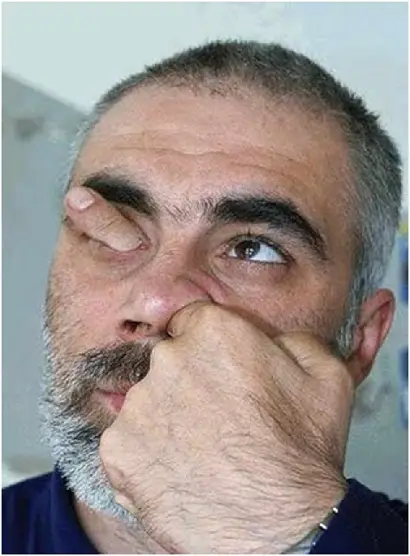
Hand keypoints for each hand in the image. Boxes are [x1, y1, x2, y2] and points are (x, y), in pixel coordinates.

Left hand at [100, 302, 353, 552]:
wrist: (283, 529)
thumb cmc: (304, 451)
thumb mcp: (325, 374)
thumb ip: (292, 338)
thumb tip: (270, 338)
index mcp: (212, 331)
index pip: (192, 322)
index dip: (210, 350)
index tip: (221, 374)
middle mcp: (167, 360)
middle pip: (170, 361)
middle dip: (189, 381)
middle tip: (218, 418)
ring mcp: (137, 407)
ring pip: (148, 403)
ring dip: (168, 419)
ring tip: (202, 451)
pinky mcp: (117, 452)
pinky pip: (127, 442)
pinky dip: (147, 456)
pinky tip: (180, 472)